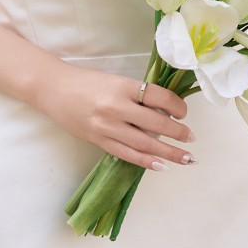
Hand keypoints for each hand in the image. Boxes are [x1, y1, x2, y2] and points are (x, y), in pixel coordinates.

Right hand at [36, 63, 192, 169]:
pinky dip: (146, 161)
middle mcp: (116, 107)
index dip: (177, 106)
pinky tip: (161, 166)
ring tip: (185, 157)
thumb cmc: (88, 82)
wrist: (54, 89)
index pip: (159, 97)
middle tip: (192, 139)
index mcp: (124, 86)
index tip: (184, 113)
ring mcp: (107, 126)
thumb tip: (165, 113)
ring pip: (144, 143)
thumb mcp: (116, 81)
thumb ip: (138, 96)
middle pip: (155, 123)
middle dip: (177, 133)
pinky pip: (126, 154)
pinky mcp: (98, 140)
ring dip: (168, 152)